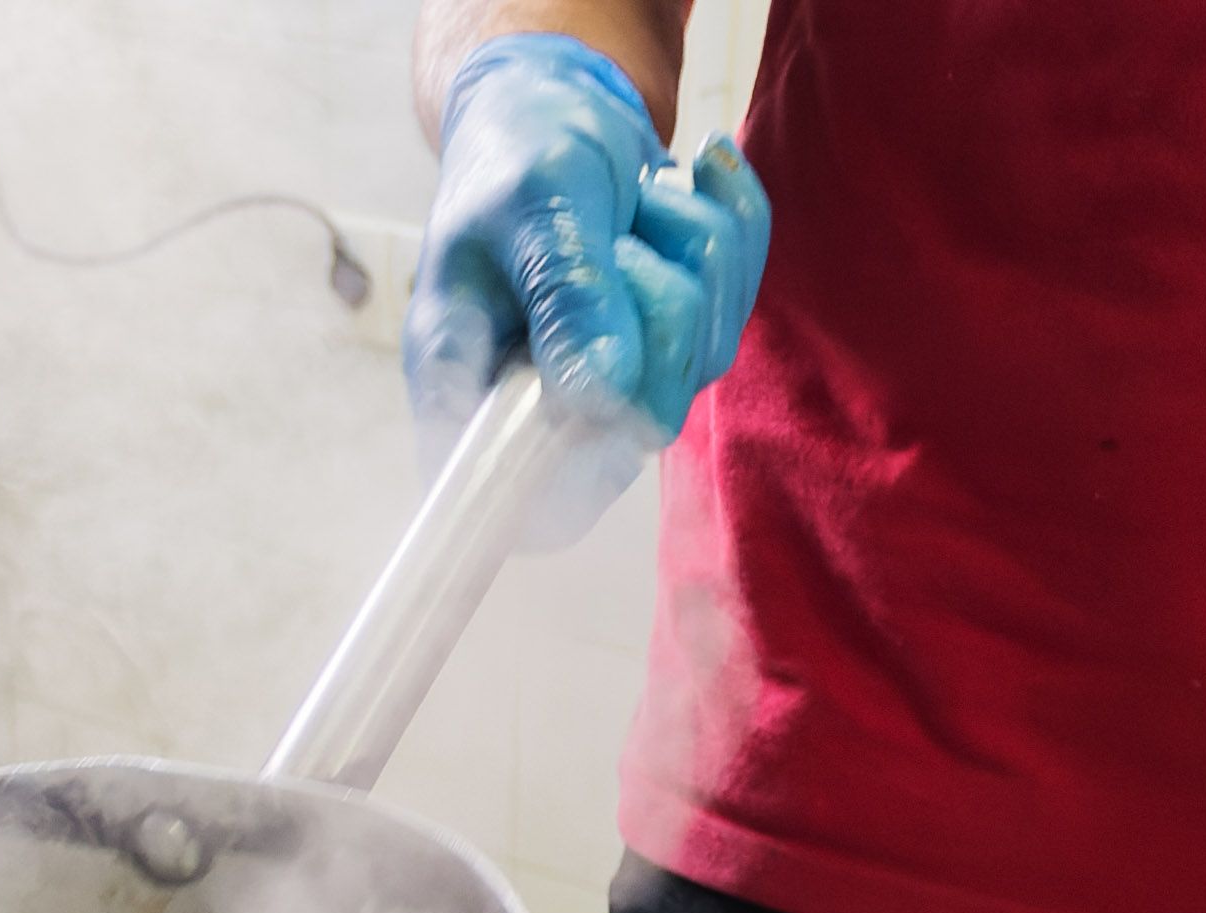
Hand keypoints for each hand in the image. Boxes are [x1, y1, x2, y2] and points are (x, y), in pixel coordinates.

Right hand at [404, 33, 768, 532]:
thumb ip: (565, 296)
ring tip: (634, 200)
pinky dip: (730, 226)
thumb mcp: (535, 206)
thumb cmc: (518, 156)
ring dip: (690, 248)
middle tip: (614, 236)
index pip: (523, 509)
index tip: (608, 381)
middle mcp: (541, 409)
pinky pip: (737, 306)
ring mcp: (616, 384)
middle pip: (647, 415)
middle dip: (658, 299)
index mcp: (468, 394)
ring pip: (703, 353)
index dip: (581, 472)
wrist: (553, 110)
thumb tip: (602, 395)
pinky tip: (691, 180)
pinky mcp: (671, 348)